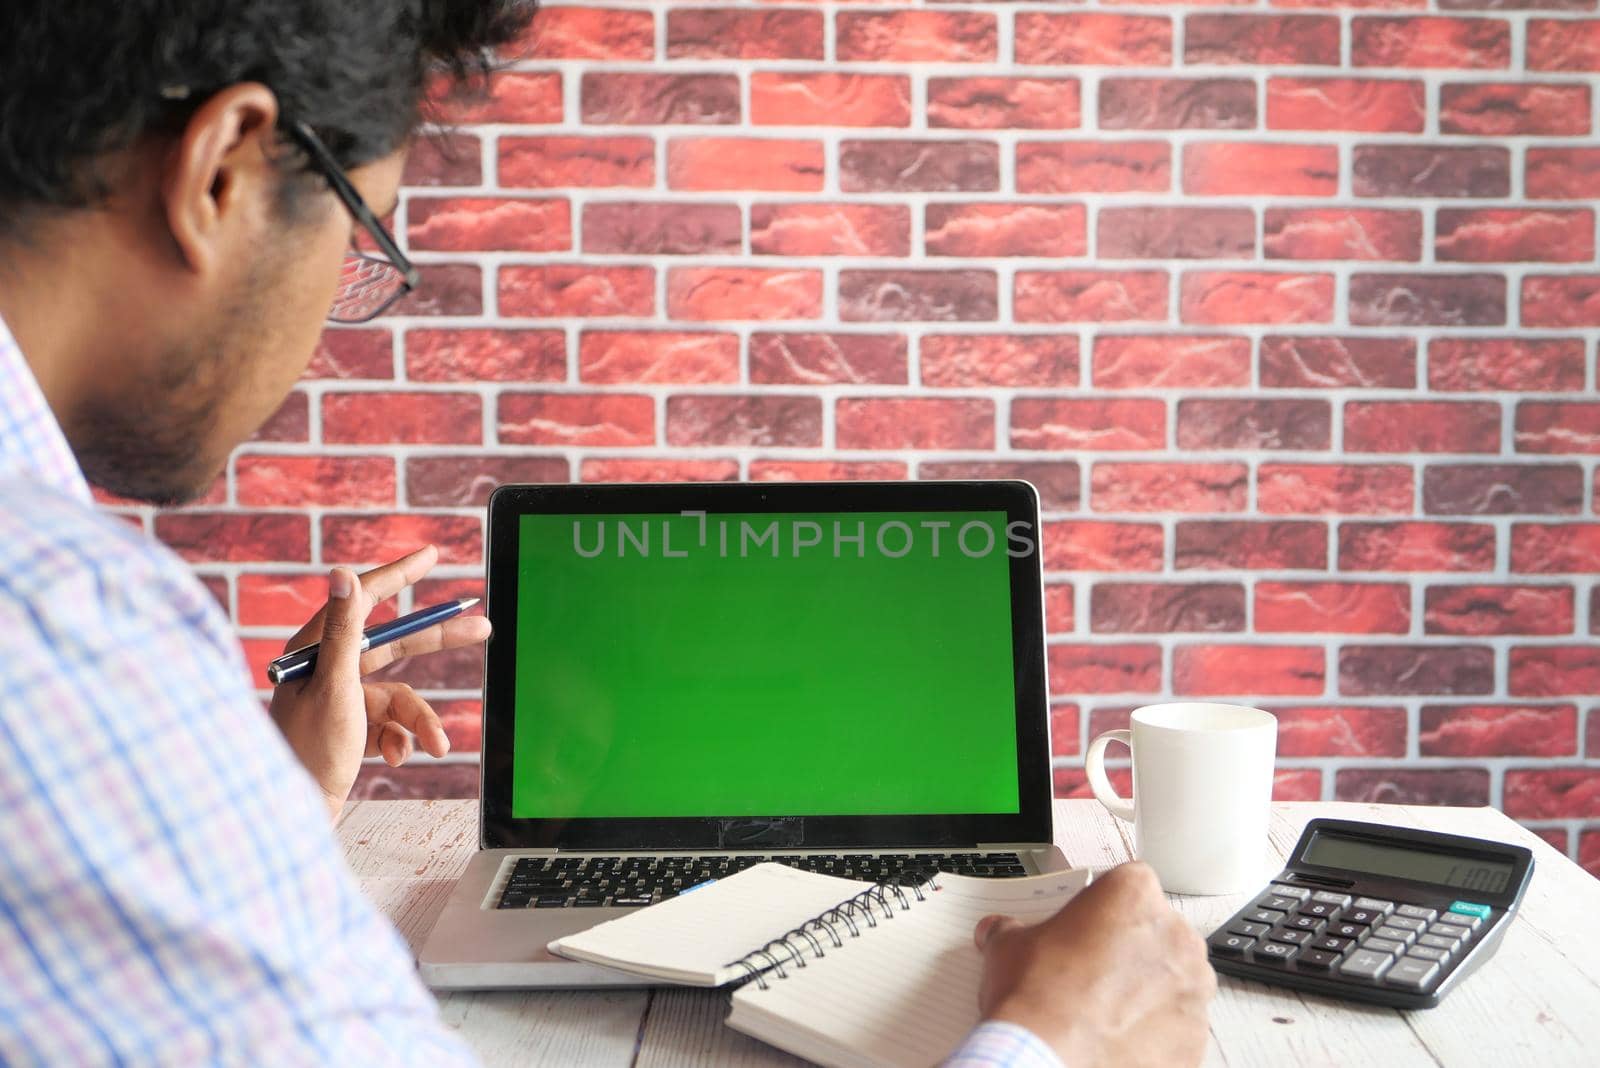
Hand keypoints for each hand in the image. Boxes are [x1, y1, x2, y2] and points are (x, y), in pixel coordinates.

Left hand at [267, 545, 491, 821]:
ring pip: (401, 695)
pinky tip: (395, 759)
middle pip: (394, 643)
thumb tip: (344, 572)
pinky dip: (401, 740)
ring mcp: (342, 700)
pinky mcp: (352, 729)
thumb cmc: (309, 752)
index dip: (400, 574)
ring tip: (436, 746)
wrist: (299, 816)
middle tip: (483, 625)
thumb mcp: (334, 686)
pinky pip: (393, 724)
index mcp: (315, 649)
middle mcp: (327, 669)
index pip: (363, 598)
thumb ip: (344, 629)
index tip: (432, 554)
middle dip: (438, 642)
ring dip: (421, 721)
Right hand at [973, 862, 1215, 1067]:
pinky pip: (1178, 1026)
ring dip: (1147, 992)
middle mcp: (1174, 937)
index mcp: (1133, 896)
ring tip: (1103, 1013)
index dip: (1105, 906)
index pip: (1129, 884)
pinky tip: (1118, 1041)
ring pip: (1173, 981)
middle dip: (1130, 949)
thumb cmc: (1038, 1001)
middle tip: (1091, 973)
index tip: (1087, 926)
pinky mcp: (1195, 1037)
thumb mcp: (1009, 947)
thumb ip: (1011, 930)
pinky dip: (1155, 1032)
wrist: (1050, 1063)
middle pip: (1158, 932)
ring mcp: (1192, 990)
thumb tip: (1001, 932)